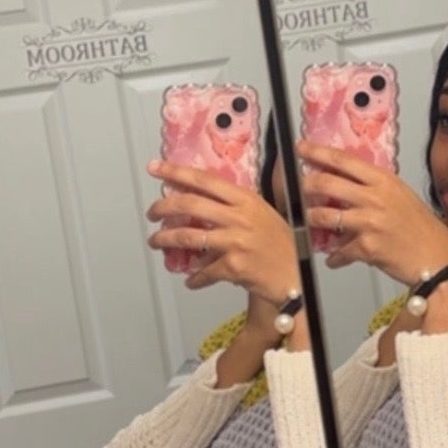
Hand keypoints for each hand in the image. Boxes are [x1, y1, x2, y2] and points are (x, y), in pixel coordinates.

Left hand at [146, 160, 299, 304]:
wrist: (295, 276)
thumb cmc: (281, 245)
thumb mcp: (263, 213)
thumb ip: (236, 204)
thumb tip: (204, 196)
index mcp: (246, 200)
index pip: (204, 180)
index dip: (176, 172)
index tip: (156, 168)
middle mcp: (240, 217)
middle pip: (190, 204)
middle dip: (163, 207)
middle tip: (152, 212)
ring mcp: (236, 242)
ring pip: (188, 237)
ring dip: (166, 239)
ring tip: (157, 241)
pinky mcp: (233, 266)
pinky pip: (203, 271)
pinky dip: (194, 277)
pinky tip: (191, 279)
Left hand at [297, 142, 447, 283]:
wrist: (438, 258)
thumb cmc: (421, 228)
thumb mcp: (400, 196)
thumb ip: (374, 188)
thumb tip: (346, 182)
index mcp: (384, 181)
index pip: (343, 160)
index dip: (318, 152)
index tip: (301, 148)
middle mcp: (375, 197)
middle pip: (326, 183)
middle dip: (304, 185)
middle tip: (295, 187)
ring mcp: (370, 222)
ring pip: (324, 216)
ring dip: (312, 220)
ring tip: (310, 223)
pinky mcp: (367, 247)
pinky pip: (338, 250)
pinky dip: (335, 256)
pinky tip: (335, 258)